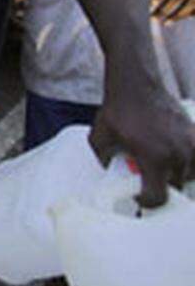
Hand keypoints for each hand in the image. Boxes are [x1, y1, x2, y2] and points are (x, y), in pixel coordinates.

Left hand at [91, 84, 194, 207]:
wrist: (136, 84)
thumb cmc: (118, 110)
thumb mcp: (100, 138)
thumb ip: (104, 161)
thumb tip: (109, 176)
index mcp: (154, 158)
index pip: (158, 198)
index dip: (147, 202)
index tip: (139, 197)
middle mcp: (177, 154)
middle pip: (175, 187)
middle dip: (161, 186)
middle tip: (148, 177)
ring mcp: (190, 143)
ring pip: (189, 174)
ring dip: (177, 174)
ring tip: (161, 165)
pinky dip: (190, 161)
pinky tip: (177, 157)